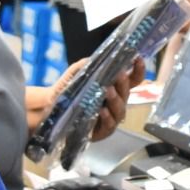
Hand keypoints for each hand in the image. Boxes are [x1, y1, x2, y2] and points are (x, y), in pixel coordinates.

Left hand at [26, 57, 144, 135]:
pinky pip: (109, 126)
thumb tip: (96, 58)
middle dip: (123, 84)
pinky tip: (102, 111)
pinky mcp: (101, 132)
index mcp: (114, 88)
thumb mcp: (76, 74)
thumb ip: (86, 65)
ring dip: (116, 100)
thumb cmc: (67, 90)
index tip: (138, 59)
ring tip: (108, 91)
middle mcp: (115, 103)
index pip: (132, 80)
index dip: (138, 70)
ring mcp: (110, 118)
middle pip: (126, 94)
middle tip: (119, 75)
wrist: (51, 108)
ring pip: (120, 111)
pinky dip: (107, 118)